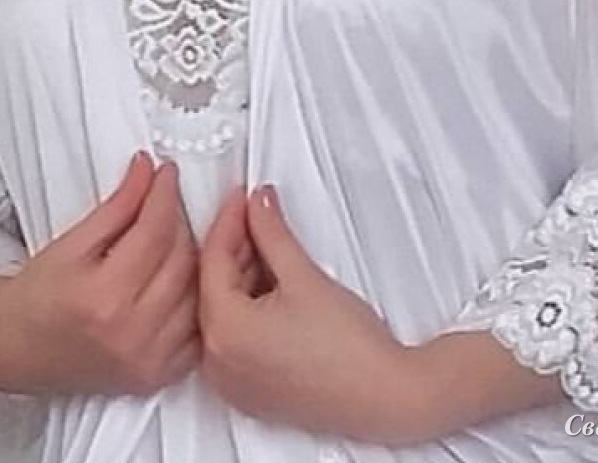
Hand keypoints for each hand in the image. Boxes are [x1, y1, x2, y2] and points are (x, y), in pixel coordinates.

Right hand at [0, 152, 200, 397]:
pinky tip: (181, 278)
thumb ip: (117, 206)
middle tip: (166, 199)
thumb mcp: (71, 242)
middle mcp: (131, 333)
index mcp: (103, 297)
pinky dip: (196, 298)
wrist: (15, 348)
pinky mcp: (156, 376)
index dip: (164, 193)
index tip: (166, 173)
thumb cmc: (35, 298)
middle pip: (181, 258)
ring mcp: (147, 360)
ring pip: (197, 291)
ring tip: (172, 236)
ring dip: (193, 255)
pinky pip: (197, 329)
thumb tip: (147, 171)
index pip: (155, 231)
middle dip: (179, 218)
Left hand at [197, 183, 410, 441]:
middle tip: (258, 215)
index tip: (243, 199)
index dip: (230, 220)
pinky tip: (272, 285)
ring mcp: (232, 382)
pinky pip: (235, 337)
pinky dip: (249, 307)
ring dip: (244, 275)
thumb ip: (272, 233)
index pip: (213, 259)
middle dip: (237, 246)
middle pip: (214, 285)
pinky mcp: (250, 392)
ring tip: (271, 246)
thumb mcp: (303, 276)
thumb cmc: (350, 352)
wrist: (384, 397)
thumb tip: (258, 207)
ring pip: (224, 310)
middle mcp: (218, 363)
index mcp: (224, 333)